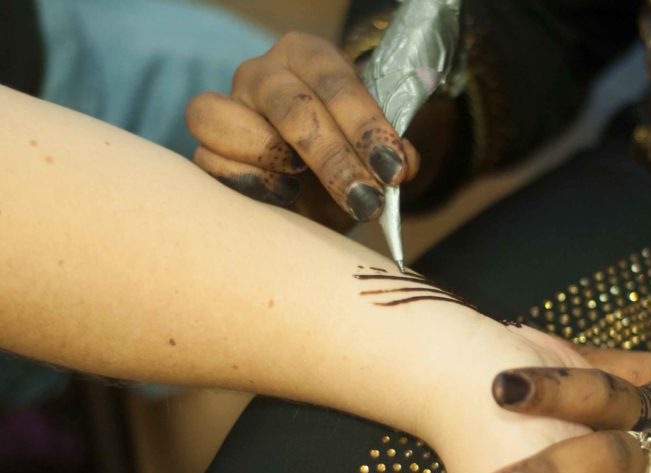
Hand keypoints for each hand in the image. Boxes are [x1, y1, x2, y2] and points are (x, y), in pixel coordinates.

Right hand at [185, 31, 424, 227]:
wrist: (321, 194)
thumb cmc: (350, 162)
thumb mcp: (378, 156)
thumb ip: (393, 154)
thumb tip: (402, 166)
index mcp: (308, 56)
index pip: (334, 82)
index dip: (366, 127)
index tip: (394, 170)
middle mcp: (263, 74)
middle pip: (290, 107)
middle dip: (334, 158)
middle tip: (366, 198)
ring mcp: (228, 109)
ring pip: (222, 116)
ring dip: (271, 155)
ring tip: (303, 182)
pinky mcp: (208, 150)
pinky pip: (207, 159)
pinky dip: (246, 180)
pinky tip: (283, 197)